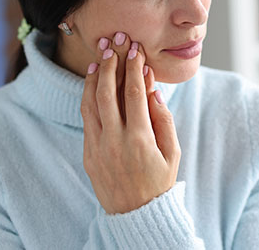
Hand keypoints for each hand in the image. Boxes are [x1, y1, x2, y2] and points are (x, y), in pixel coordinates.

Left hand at [80, 32, 180, 213]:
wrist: (136, 216)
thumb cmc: (159, 183)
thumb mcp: (172, 153)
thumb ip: (163, 119)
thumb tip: (152, 89)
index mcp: (140, 140)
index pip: (134, 93)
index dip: (133, 68)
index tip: (134, 50)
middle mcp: (115, 140)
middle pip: (107, 92)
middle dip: (110, 64)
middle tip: (114, 44)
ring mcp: (97, 147)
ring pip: (90, 102)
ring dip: (94, 76)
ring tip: (99, 57)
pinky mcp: (87, 153)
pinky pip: (86, 118)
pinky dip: (87, 96)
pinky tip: (92, 82)